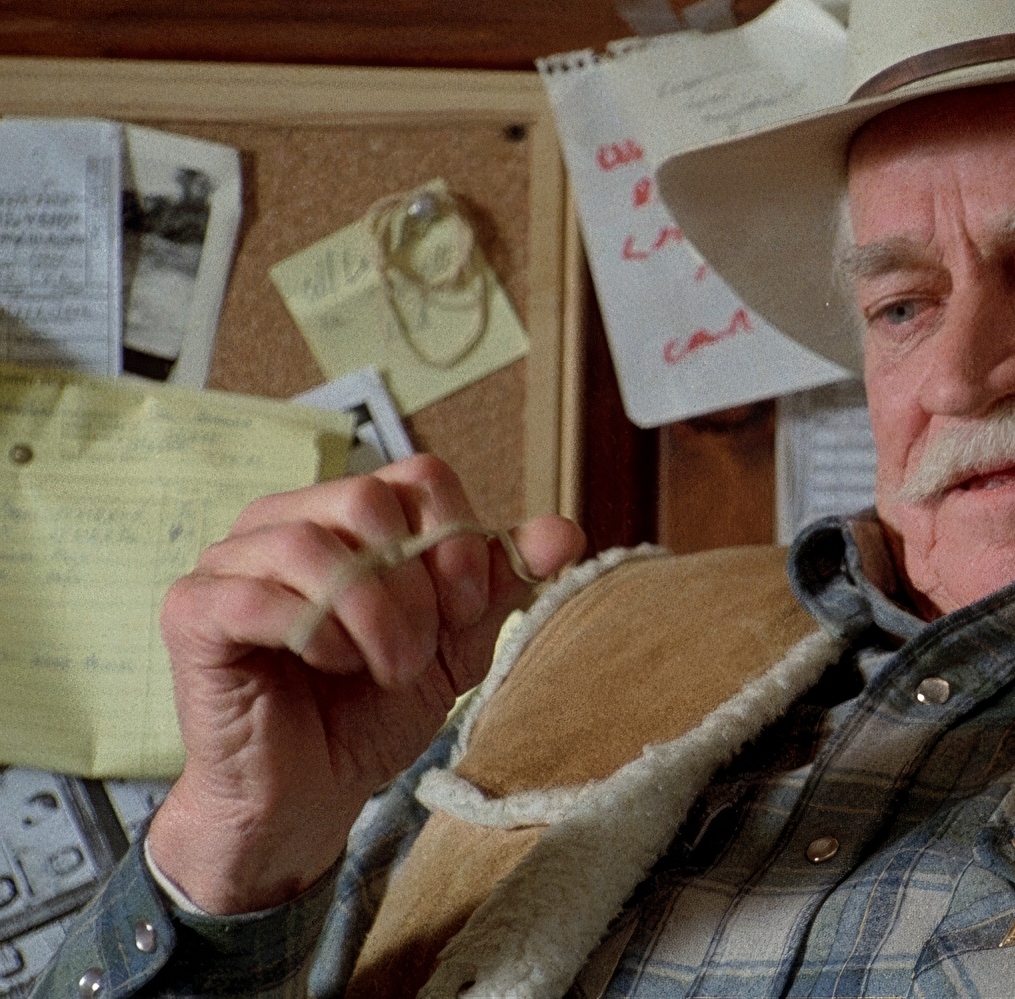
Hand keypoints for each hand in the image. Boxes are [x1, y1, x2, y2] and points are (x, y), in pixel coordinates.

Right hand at [144, 455, 583, 913]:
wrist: (310, 795)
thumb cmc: (371, 709)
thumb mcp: (454, 644)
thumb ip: (501, 584)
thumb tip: (564, 531)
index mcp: (346, 517)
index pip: (418, 476)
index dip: (459, 541)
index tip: (468, 611)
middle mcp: (283, 522)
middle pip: (366, 499)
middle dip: (415, 583)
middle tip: (422, 650)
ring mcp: (229, 563)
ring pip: (309, 544)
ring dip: (370, 616)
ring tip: (387, 669)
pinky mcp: (193, 613)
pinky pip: (253, 596)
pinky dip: (313, 634)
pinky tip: (332, 667)